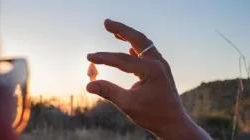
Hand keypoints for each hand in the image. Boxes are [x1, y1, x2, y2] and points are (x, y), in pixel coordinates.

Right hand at [86, 19, 211, 139]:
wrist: (174, 124)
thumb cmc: (153, 115)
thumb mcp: (128, 104)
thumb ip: (108, 91)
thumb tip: (89, 85)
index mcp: (151, 70)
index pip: (122, 59)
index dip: (104, 57)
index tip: (89, 57)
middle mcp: (158, 63)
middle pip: (138, 39)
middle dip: (121, 29)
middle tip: (106, 22)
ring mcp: (160, 65)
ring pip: (143, 44)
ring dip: (129, 36)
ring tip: (114, 31)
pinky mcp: (159, 70)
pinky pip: (146, 53)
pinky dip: (135, 47)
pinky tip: (128, 47)